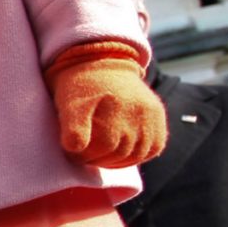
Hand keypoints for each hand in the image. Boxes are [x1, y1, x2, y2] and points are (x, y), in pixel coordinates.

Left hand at [45, 41, 165, 167]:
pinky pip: (155, 145)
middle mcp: (136, 107)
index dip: (87, 156)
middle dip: (101, 160)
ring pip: (140, 153)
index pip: (106, 145)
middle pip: (123, 152)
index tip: (73, 155)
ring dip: (120, 162)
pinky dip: (140, 155)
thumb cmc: (80, 89)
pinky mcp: (158, 114)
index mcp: (113, 104)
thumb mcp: (69, 105)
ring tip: (101, 158)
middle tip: (85, 158)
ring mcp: (150, 111)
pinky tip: (123, 155)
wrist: (101, 64)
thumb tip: (75, 149)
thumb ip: (72, 128)